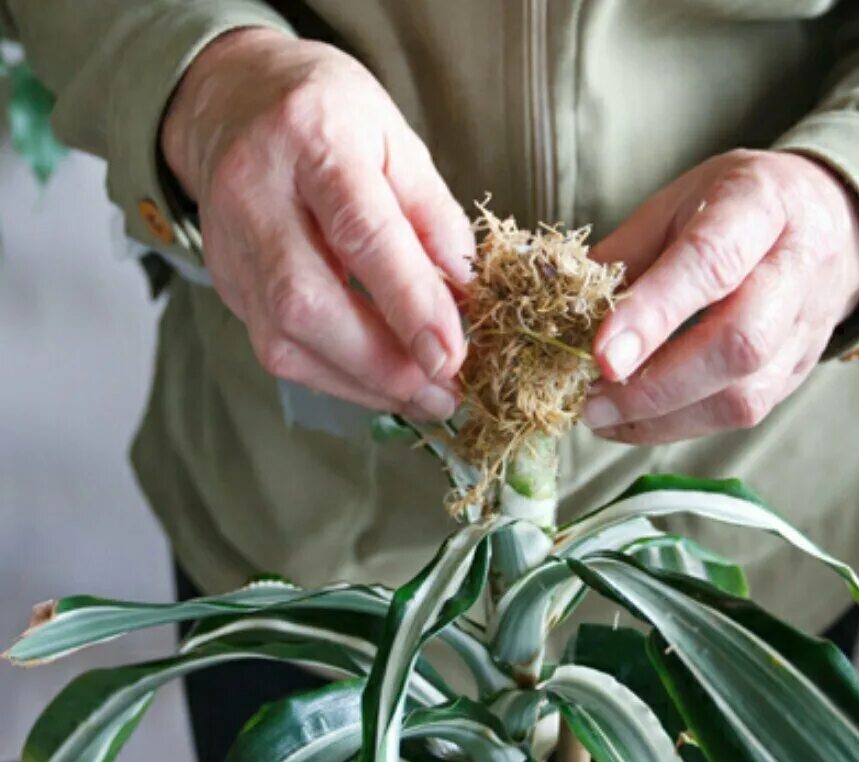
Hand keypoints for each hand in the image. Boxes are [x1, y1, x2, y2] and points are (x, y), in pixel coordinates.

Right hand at [162, 28, 471, 420]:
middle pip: (307, 300)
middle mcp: (254, 194)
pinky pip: (277, 348)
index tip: (452, 355)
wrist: (231, 99)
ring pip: (284, 339)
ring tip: (424, 398)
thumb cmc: (328, 115)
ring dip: (363, 383)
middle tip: (445, 391)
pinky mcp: (224, 284)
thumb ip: (432, 212)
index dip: (409, 301)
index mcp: (311, 139)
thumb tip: (466, 289)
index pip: (361, 232)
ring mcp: (228, 245)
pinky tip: (381, 381)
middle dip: (382, 362)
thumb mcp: (395, 137)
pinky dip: (337, 377)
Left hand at [584, 149, 858, 443]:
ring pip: (745, 394)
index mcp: (759, 205)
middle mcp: (795, 268)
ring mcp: (806, 327)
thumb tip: (566, 310)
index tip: (602, 355)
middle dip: (656, 384)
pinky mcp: (801, 370)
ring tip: (603, 417)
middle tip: (592, 402)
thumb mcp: (677, 202)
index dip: (654, 314)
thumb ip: (627, 254)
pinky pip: (746, 413)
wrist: (831, 219)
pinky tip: (636, 421)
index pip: (710, 262)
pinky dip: (682, 425)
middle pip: (740, 342)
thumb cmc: (735, 207)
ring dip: (664, 418)